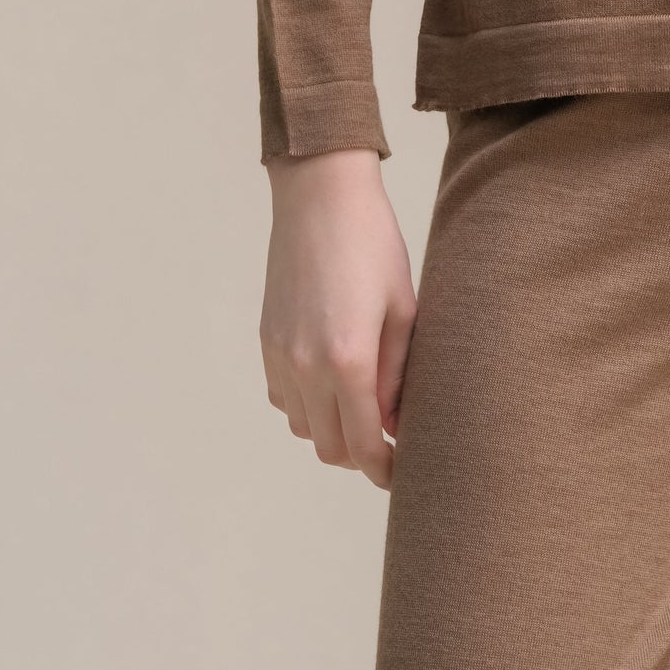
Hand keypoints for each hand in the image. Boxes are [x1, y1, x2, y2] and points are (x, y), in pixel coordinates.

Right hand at [260, 148, 415, 488]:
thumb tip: (396, 425)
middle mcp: (305, 366)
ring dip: (330, 430)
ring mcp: (280, 354)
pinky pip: (282, 397)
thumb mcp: (402, 309)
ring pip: (301, 427)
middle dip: (358, 454)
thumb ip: (398, 375)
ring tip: (361, 409)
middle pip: (328, 446)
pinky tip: (330, 382)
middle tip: (387, 442)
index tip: (400, 474)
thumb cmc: (373, 244)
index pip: (362, 444)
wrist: (320, 196)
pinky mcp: (266, 340)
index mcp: (347, 361)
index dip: (383, 469)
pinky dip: (305, 404)